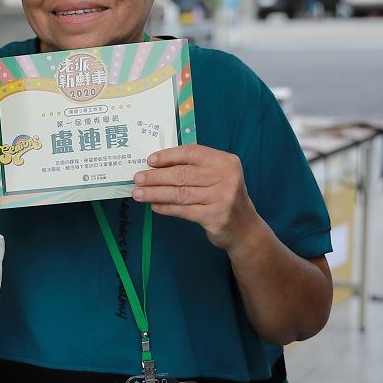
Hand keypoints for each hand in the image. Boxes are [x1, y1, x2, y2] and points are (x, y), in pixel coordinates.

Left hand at [132, 144, 261, 252]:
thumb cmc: (224, 196)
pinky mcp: (215, 217)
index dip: (168, 156)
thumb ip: (195, 168)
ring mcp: (221, 198)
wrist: (245, 228)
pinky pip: (183, 210)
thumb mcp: (217, 176)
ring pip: (180, 193)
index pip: (191, 153)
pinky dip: (166, 208)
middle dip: (156, 177)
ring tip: (138, 193)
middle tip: (137, 178)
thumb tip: (158, 165)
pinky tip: (154, 206)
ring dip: (155, 193)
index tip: (150, 161)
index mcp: (225, 162)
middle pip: (182, 174)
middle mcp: (226, 178)